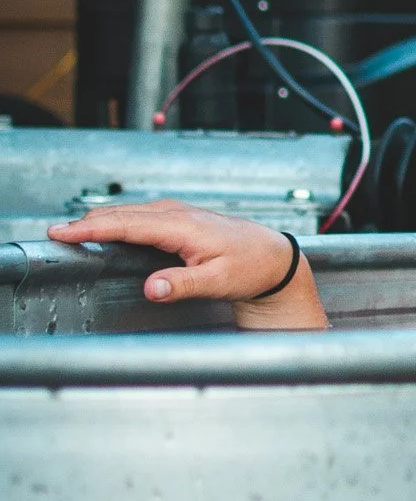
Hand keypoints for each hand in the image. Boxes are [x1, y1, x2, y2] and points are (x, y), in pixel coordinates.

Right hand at [47, 200, 327, 329]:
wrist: (274, 258)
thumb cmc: (250, 268)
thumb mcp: (219, 281)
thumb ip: (183, 284)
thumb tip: (150, 288)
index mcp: (184, 227)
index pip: (129, 225)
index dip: (93, 229)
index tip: (65, 232)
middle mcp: (179, 215)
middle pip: (125, 214)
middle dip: (89, 222)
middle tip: (56, 232)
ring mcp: (180, 214)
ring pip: (132, 212)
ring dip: (102, 219)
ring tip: (73, 230)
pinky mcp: (181, 219)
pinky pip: (142, 215)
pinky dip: (120, 219)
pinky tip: (108, 226)